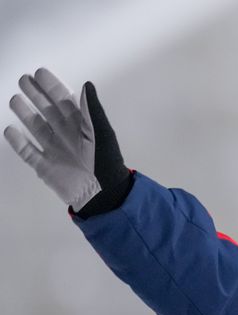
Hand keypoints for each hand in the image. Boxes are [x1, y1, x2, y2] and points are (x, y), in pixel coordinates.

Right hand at [4, 68, 126, 212]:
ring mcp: (54, 150)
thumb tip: (86, 84)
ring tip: (14, 99)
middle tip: (23, 79)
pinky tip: (9, 130)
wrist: (102, 194)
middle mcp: (65, 135)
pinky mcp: (44, 166)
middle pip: (47, 111)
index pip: (64, 102)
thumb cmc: (105, 162)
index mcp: (81, 126)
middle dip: (35, 95)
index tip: (40, 73)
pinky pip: (27, 151)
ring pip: (35, 128)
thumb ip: (92, 111)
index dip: (52, 87)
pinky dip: (17, 142)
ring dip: (25, 113)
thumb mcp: (101, 134)